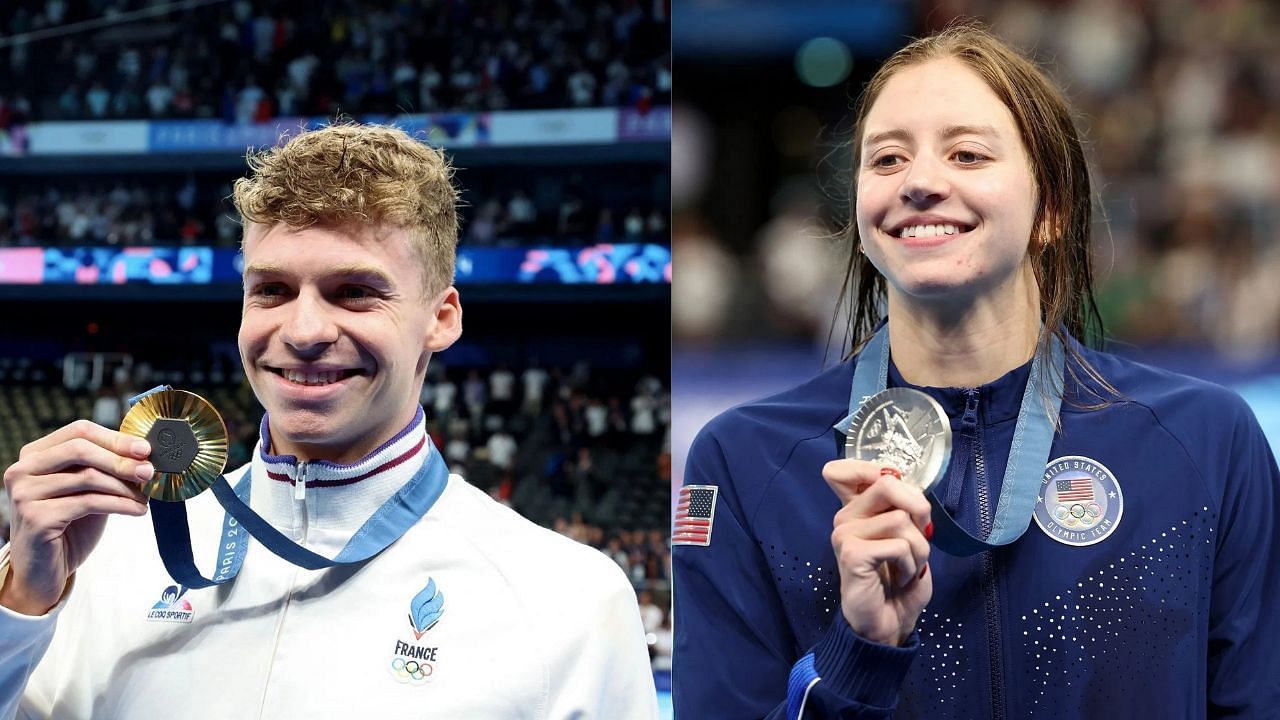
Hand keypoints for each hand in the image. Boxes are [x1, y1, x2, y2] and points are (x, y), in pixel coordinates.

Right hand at [1, 420, 151, 615]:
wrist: (44, 572)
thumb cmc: (69, 527)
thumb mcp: (87, 490)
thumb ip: (105, 469)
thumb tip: (145, 453)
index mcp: (35, 455)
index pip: (79, 431)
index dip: (116, 438)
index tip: (145, 449)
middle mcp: (23, 470)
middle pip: (81, 449)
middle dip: (121, 459)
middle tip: (149, 471)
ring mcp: (25, 494)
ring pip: (88, 476)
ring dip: (125, 486)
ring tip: (146, 497)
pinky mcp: (36, 518)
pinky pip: (89, 502)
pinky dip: (120, 504)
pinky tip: (138, 511)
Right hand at [824, 459, 932, 646]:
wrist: (887, 625)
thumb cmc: (900, 582)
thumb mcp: (909, 537)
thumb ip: (903, 508)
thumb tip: (907, 486)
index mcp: (855, 510)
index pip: (841, 470)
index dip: (874, 469)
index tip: (898, 497)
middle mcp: (844, 517)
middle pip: (887, 482)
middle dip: (918, 507)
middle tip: (922, 534)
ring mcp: (844, 534)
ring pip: (901, 519)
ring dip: (919, 548)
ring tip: (908, 567)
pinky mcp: (850, 553)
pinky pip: (898, 545)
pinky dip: (910, 564)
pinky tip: (901, 578)